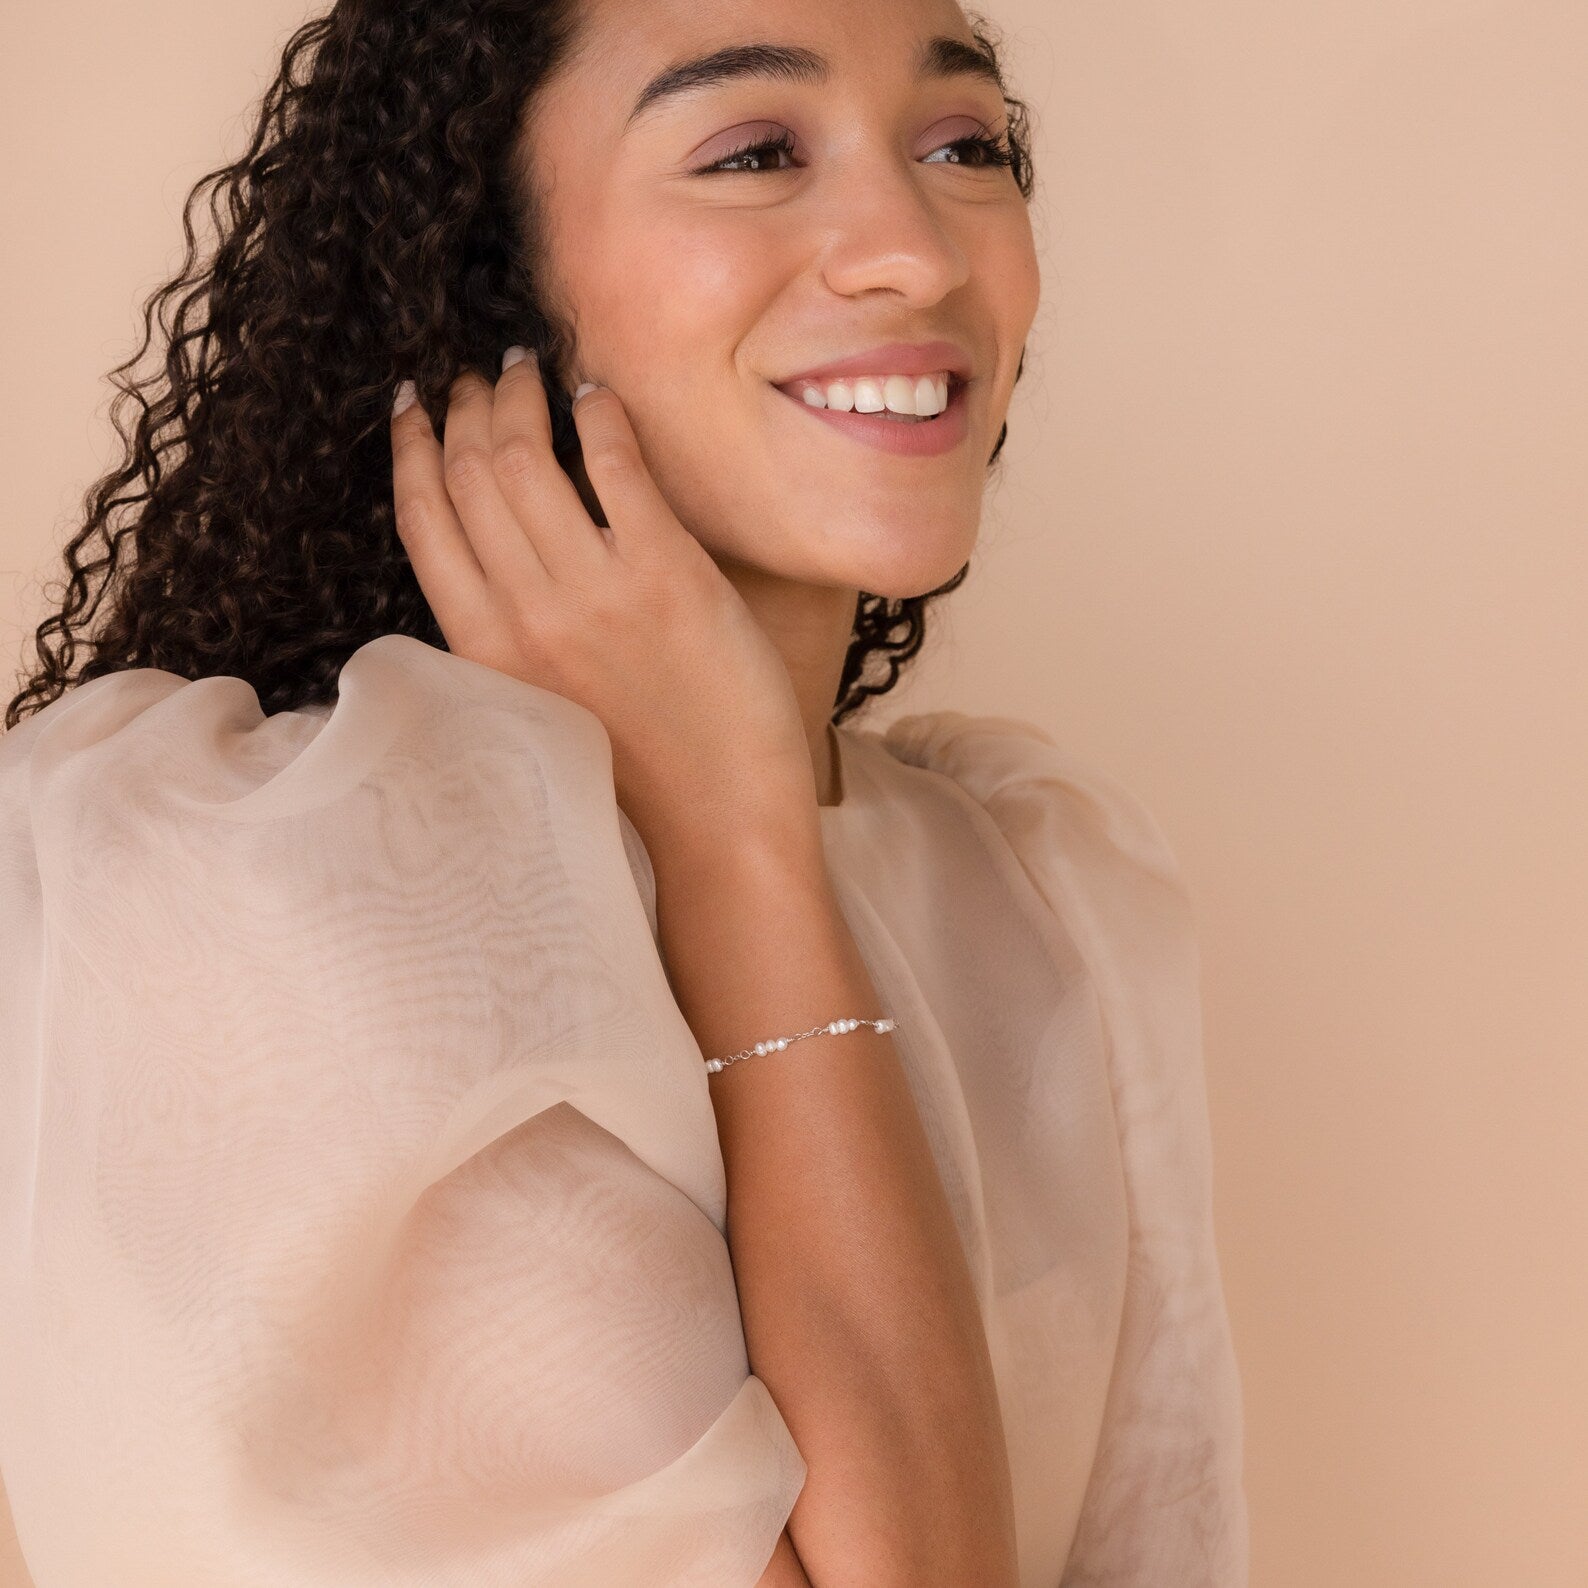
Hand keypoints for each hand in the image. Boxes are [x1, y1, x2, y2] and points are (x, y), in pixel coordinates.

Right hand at [389, 352, 819, 851]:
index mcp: (482, 649)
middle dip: (465, 406)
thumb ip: (503, 636)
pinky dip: (599, 415)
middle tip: (478, 375)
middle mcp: (524, 612)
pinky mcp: (668, 573)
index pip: (421, 519)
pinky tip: (597, 395)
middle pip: (468, 472)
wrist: (717, 823)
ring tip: (527, 370)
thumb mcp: (533, 708)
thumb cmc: (632, 775)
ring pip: (525, 456)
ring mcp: (594, 590)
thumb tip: (492, 550)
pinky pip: (616, 464)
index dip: (411, 448)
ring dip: (521, 396)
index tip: (413, 404)